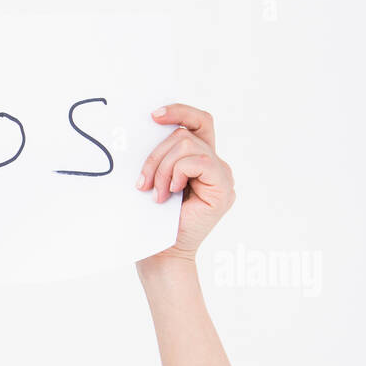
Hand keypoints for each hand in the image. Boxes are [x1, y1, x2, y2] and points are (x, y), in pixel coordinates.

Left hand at [136, 103, 234, 264]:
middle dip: (156, 156)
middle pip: (185, 134)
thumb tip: (148, 129)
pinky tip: (171, 194)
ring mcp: (222, 175)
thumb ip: (161, 157)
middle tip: (142, 184)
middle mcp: (215, 164)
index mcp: (199, 159)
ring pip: (188, 146)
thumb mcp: (153, 180)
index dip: (179, 111)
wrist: (161, 254)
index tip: (153, 116)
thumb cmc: (153, 221)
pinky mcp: (224, 187)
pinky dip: (178, 174)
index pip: (198, 121)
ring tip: (157, 194)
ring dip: (163, 169)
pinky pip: (200, 161)